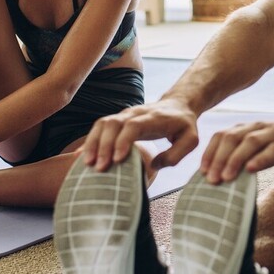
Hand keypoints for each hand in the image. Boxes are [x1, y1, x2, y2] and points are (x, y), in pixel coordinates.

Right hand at [80, 98, 199, 171]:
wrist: (178, 105)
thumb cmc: (184, 125)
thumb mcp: (191, 140)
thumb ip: (176, 154)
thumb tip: (154, 165)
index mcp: (153, 118)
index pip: (133, 125)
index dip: (123, 141)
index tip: (117, 159)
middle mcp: (135, 114)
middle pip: (113, 123)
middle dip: (104, 145)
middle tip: (100, 168)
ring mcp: (124, 115)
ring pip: (103, 123)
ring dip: (93, 143)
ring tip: (87, 163)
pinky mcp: (118, 120)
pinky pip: (100, 127)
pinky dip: (90, 141)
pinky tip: (82, 156)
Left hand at [200, 116, 273, 182]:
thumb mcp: (259, 144)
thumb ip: (243, 154)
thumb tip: (221, 176)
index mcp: (247, 128)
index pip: (222, 136)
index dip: (210, 152)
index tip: (202, 171)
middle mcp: (257, 128)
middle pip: (232, 138)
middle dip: (219, 158)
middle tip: (211, 179)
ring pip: (250, 142)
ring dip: (235, 160)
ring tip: (226, 177)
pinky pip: (273, 150)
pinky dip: (260, 159)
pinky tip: (251, 170)